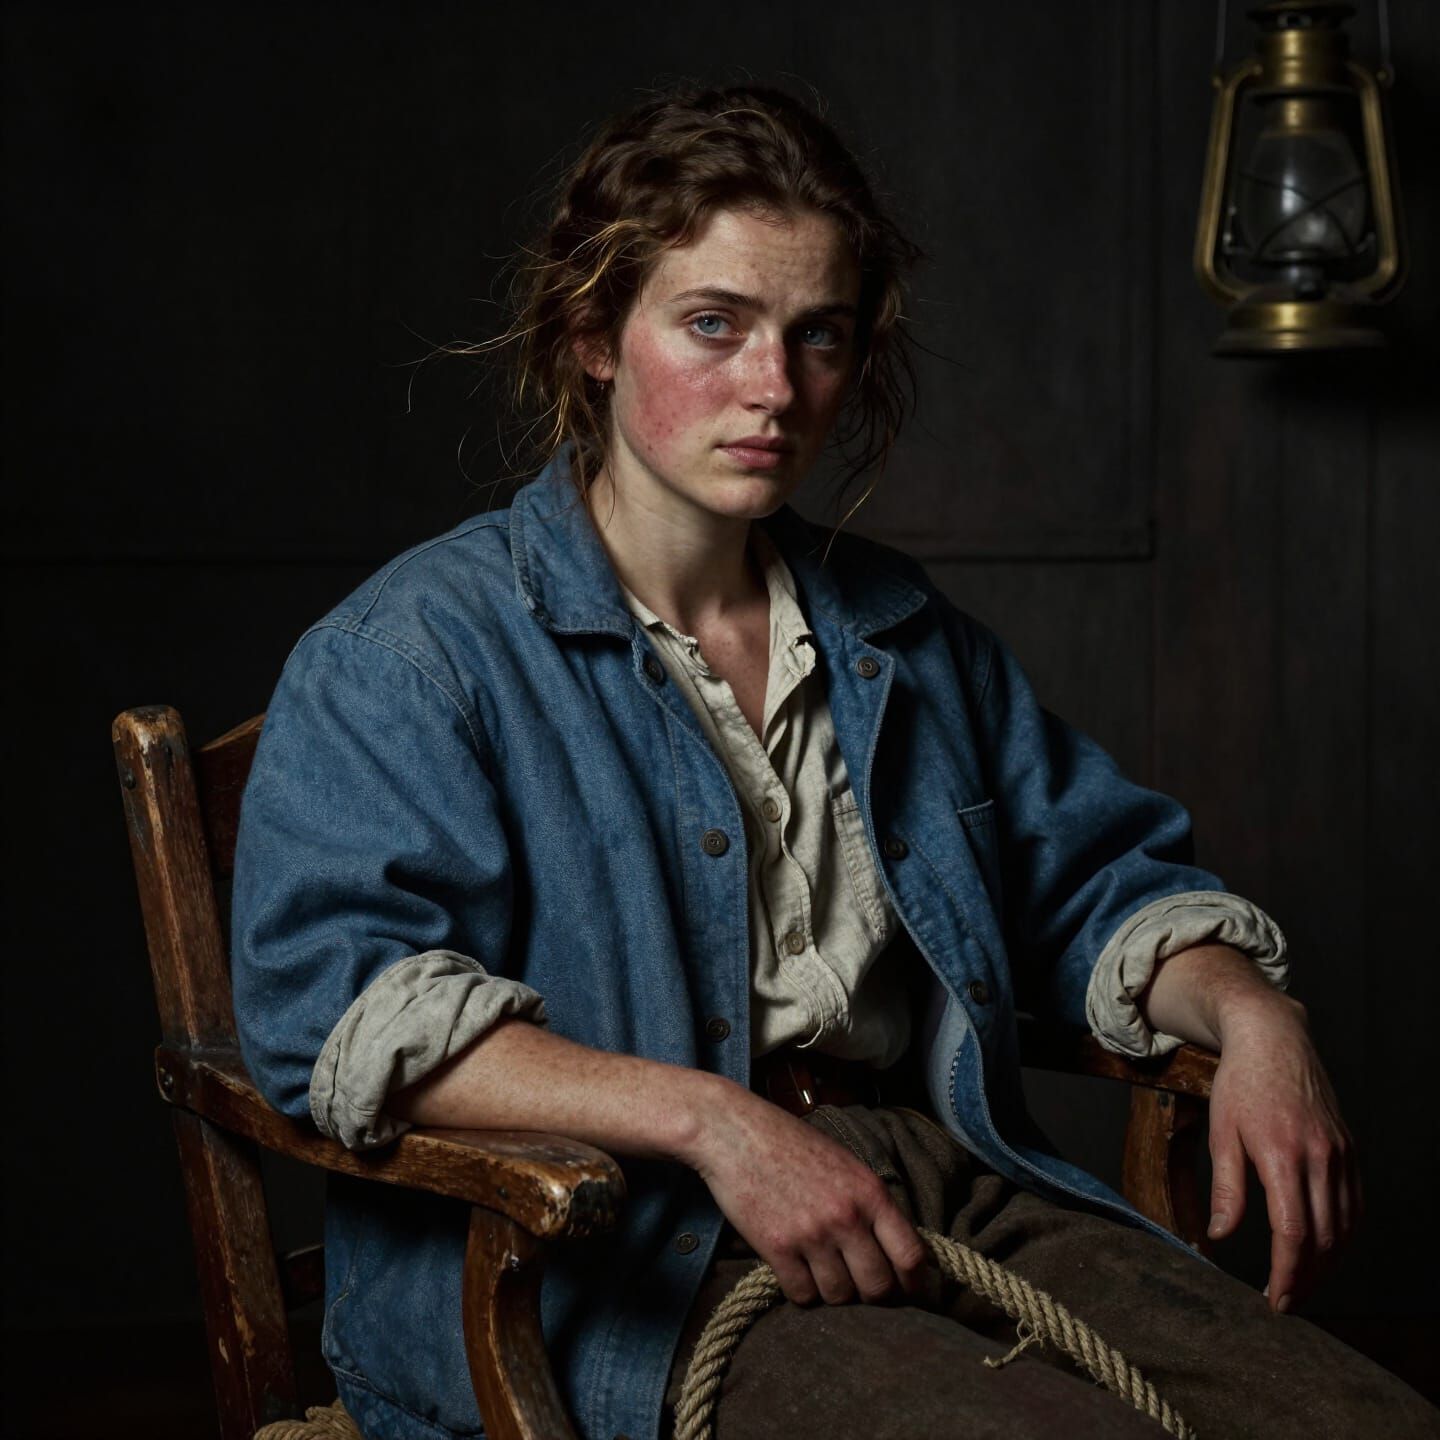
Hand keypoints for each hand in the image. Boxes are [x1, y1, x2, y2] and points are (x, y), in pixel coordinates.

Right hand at [683, 1080, 929, 1305]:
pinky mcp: (777, 1248)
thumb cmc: (790, 1144)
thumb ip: (870, 1203)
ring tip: (823, 1274)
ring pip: (839, 1296)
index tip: (909, 1293)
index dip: (915, 1284)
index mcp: (869, 1191)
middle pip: (878, 1286)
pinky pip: (802, 1295)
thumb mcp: (844, 1163)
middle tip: (861, 1290)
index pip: (910, 1254)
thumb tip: (894, 1249)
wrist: (734, 1132)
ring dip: (834, 1294)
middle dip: (873, 1296)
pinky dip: (802, 1291)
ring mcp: (811, 1234)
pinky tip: (797, 1273)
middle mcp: (846, 1215)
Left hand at [1206, 993, 1359, 1312]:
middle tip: (1285, 1300)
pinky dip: (1343, 1235)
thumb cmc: (1240, 1084)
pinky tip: (1324, 1249)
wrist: (1274, 1040)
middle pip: (1324, 1238)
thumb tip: (1220, 1235)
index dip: (1286, 1272)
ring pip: (1345, 1227)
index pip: (1293, 1232)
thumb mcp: (1221, 1133)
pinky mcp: (1349, 1151)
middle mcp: (1320, 1157)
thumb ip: (1226, 1188)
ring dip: (1327, 1264)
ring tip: (1302, 1282)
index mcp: (1283, 1155)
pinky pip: (1354, 1205)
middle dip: (1307, 1278)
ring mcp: (1340, 1154)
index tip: (1275, 1298)